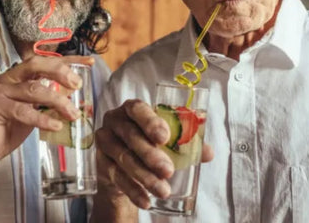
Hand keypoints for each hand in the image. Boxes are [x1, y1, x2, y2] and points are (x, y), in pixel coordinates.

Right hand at [0, 55, 93, 169]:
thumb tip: (76, 93)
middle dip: (60, 72)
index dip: (69, 60)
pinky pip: (23, 111)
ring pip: (33, 89)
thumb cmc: (10, 127)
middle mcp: (8, 77)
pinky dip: (43, 118)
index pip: (47, 61)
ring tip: (73, 114)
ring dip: (58, 101)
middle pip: (36, 65)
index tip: (90, 62)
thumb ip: (50, 99)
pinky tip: (56, 125)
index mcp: (19, 75)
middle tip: (77, 85)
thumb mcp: (35, 109)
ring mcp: (0, 91)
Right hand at [95, 99, 213, 209]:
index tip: (165, 137)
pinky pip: (117, 176)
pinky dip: (133, 190)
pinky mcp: (101, 162)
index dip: (150, 121)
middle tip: (168, 170)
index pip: (137, 108)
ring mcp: (105, 140)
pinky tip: (146, 200)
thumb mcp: (166, 140)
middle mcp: (115, 120)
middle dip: (150, 154)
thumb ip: (185, 143)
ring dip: (144, 176)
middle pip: (130, 135)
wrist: (124, 164)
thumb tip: (208, 152)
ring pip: (124, 158)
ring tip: (163, 190)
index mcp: (132, 108)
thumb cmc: (149, 142)